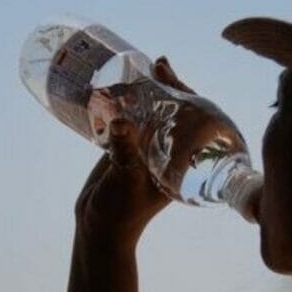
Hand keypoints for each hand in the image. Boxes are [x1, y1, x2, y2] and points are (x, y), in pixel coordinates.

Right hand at [73, 57, 194, 248]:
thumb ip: (124, 153)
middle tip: (158, 64)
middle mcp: (168, 152)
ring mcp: (148, 148)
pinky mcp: (127, 147)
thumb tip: (121, 122)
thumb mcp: (125, 180)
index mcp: (180, 161)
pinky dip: (127, 101)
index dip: (187, 95)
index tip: (173, 76)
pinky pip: (132, 118)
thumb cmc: (120, 211)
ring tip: (141, 67)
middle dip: (168, 86)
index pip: (194, 121)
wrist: (97, 226)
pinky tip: (120, 85)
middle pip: (175, 111)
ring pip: (153, 112)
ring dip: (148, 90)